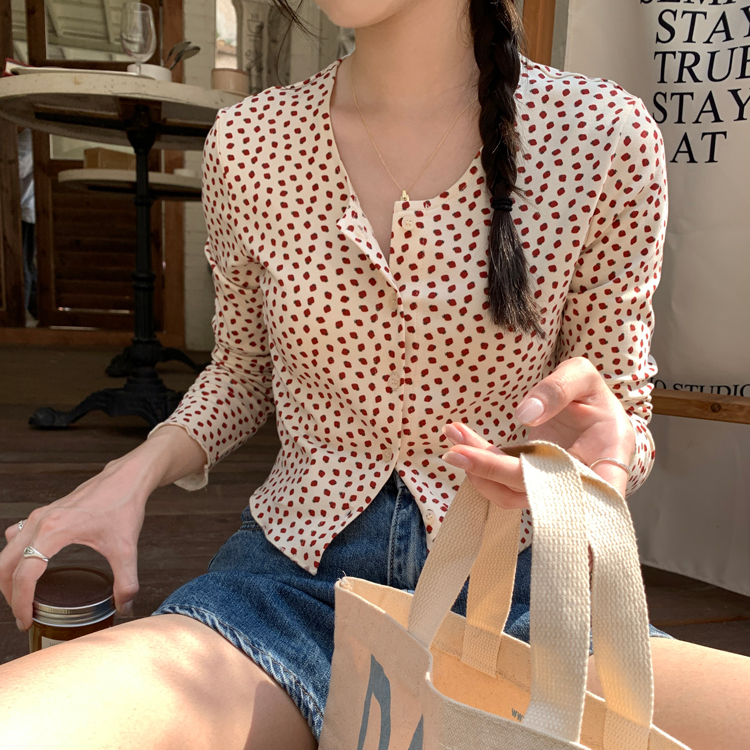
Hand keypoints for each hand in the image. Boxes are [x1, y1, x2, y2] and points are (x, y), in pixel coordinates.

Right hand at [0, 458, 150, 630]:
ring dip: (8, 575)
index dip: (21, 603)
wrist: (126, 478)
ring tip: (24, 595)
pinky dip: (15, 557)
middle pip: (5, 566)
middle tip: (24, 613)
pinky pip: (17, 538)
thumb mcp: (127, 548)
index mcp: (53, 531)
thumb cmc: (123, 505)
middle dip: (10, 594)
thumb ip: (126, 581)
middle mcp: (40, 522)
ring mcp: (39, 516)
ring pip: (7, 552)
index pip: (24, 576)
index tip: (27, 620)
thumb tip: (125, 606)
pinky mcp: (45, 513)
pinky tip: (30, 567)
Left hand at [441, 357, 635, 506]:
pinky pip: (501, 485)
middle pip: (534, 489)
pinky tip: (460, 441)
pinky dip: (479, 465)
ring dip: (478, 469)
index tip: (534, 493)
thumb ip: (559, 388)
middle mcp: (580, 485)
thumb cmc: (593, 398)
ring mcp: (552, 491)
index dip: (570, 506)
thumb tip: (525, 414)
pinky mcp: (529, 486)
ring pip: (511, 492)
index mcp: (609, 459)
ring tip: (453, 435)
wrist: (590, 416)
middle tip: (457, 449)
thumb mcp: (584, 377)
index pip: (595, 493)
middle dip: (492, 470)